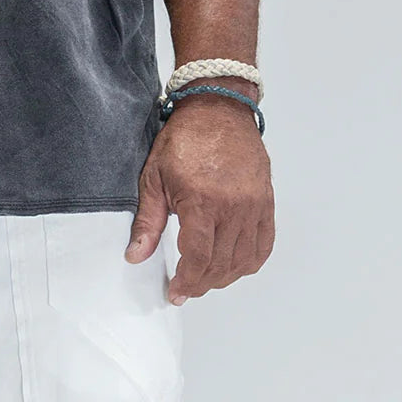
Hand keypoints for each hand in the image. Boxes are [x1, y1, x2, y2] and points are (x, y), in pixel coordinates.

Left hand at [123, 91, 275, 304]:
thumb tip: (135, 256)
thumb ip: (147, 222)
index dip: (186, 282)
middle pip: (220, 264)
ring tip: (205, 278)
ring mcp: (253, 205)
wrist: (217, 108)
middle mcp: (232, 207)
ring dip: (224, 277)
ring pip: (243, 260)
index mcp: (201, 201)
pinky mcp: (266, 202)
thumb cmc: (184, 138)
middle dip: (201, 283)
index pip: (197, 257)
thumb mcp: (154, 176)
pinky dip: (249, 262)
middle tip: (186, 288)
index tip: (176, 293)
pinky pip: (263, 245)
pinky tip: (233, 265)